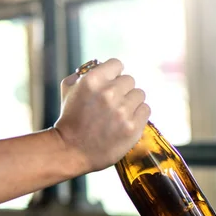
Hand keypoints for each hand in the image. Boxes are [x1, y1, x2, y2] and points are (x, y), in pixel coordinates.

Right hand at [53, 58, 149, 172]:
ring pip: (140, 94)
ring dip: (132, 102)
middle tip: (113, 103)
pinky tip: (127, 121)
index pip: (117, 64)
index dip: (114, 74)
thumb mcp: (69, 90)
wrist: (71, 150)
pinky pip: (146, 110)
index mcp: (93, 80)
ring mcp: (123, 111)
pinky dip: (139, 114)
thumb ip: (85, 74)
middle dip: (122, 90)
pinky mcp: (133, 127)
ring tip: (120, 113)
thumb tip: (100, 65)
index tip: (111, 83)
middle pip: (130, 80)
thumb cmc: (70, 120)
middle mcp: (109, 93)